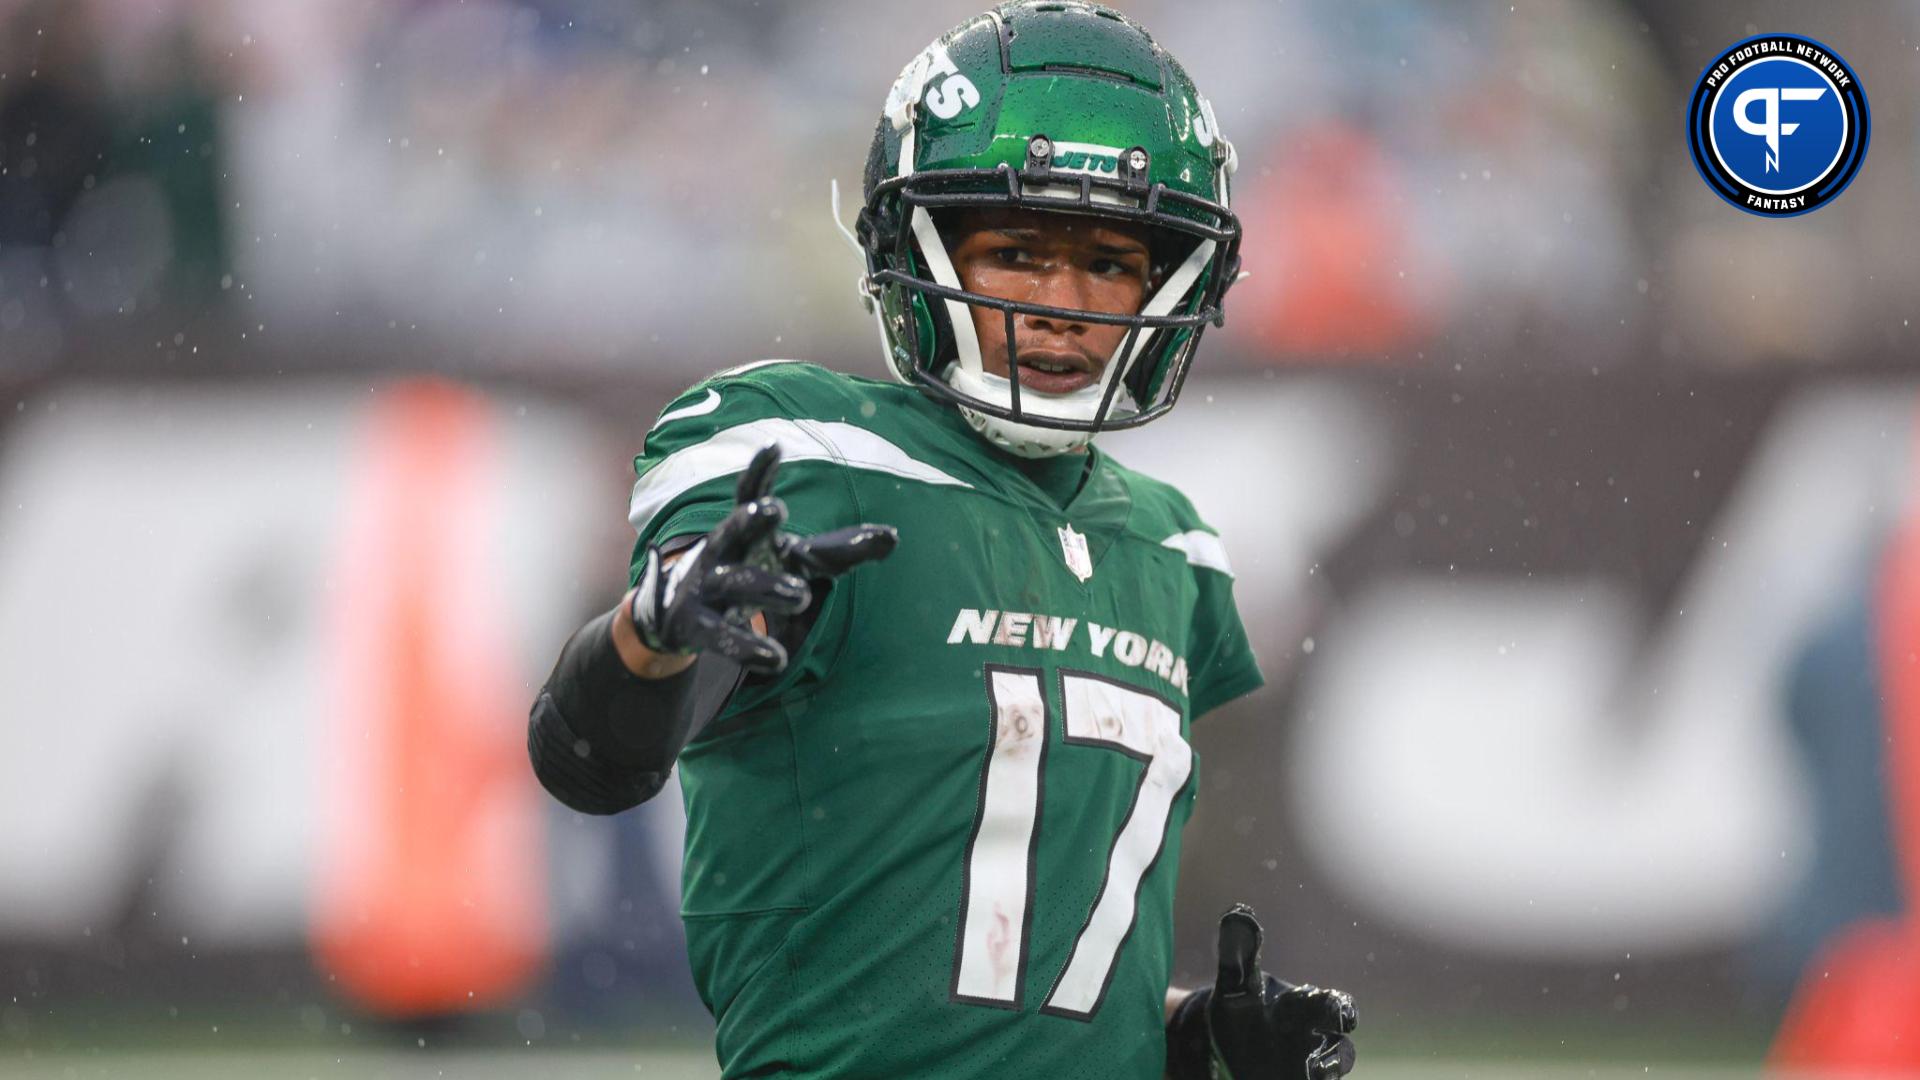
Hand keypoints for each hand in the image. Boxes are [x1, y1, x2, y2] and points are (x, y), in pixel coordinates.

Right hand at [629, 444, 897, 673]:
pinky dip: (747, 647)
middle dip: (751, 518)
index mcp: (746, 529)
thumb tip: (894, 537)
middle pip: (733, 529)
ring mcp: (706, 587)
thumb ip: (842, 551)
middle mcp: (722, 550)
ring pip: (733, 583)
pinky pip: (721, 636)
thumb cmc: (754, 572)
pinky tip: (775, 658)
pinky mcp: (697, 626)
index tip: (774, 447)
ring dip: (765, 585)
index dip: (760, 471)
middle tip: (775, 509)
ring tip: (800, 594)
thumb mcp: (798, 559)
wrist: (682, 614)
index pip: (749, 493)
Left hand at [1167, 904, 1357, 1079]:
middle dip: (1335, 1058)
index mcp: (1305, 1008)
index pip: (1335, 1006)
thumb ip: (1237, 953)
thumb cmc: (1237, 1009)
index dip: (1340, 1009)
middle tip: (1317, 1064)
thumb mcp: (1233, 984)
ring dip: (1322, 1075)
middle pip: (1340, 1050)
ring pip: (1329, 1074)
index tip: (1339, 1014)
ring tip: (1308, 1076)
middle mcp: (1313, 1040)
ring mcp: (1305, 1068)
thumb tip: (1238, 912)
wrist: (1217, 1045)